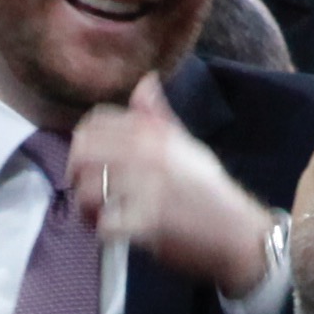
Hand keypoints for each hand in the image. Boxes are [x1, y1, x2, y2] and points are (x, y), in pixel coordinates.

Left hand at [62, 79, 279, 294]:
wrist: (237, 231)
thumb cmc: (209, 190)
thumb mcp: (186, 145)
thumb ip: (158, 117)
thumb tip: (145, 80)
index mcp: (153, 132)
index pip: (95, 121)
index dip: (83, 142)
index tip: (91, 162)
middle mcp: (147, 153)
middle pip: (83, 152)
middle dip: (76, 174)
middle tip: (87, 192)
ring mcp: (146, 187)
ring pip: (87, 190)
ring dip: (86, 208)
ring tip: (98, 217)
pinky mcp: (147, 222)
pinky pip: (104, 224)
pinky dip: (103, 232)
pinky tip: (114, 233)